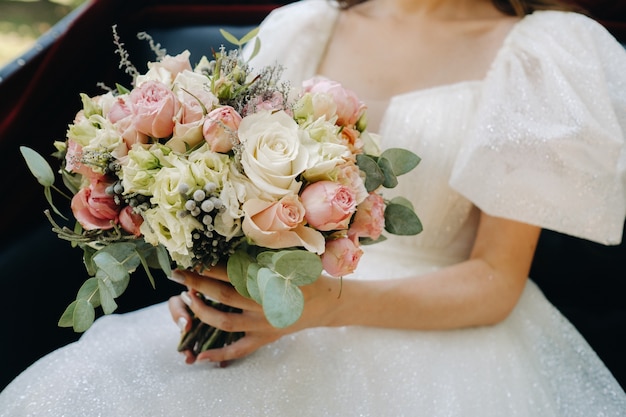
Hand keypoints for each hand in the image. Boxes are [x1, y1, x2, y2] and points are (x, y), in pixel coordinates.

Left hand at [168, 266, 340, 363]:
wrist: (325, 303)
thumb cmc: (303, 275)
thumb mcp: (286, 261)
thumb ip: (260, 255)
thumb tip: (228, 241)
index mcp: (269, 281)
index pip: (232, 272)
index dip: (209, 266)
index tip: (190, 259)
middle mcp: (264, 304)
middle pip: (223, 294)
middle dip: (197, 284)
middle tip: (177, 274)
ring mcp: (263, 324)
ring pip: (225, 322)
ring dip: (202, 312)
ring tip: (187, 300)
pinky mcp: (264, 338)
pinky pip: (239, 349)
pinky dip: (219, 355)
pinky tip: (199, 356)